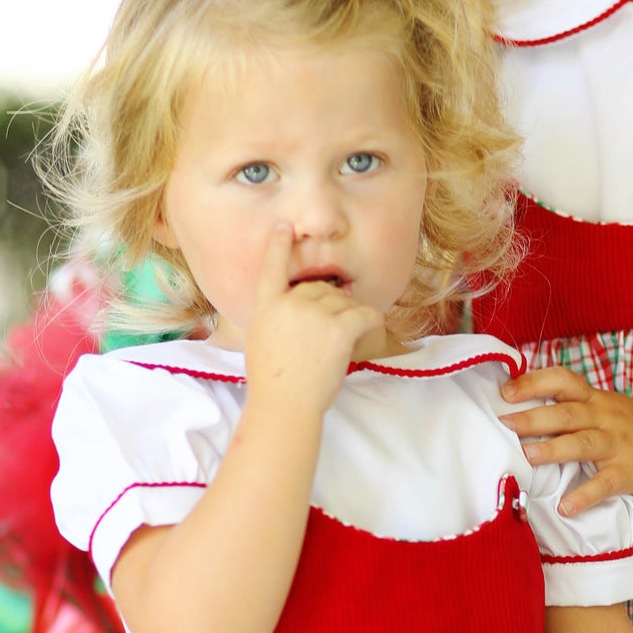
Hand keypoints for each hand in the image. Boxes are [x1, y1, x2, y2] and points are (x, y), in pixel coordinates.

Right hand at [243, 226, 383, 413]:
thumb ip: (277, 317)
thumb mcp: (262, 340)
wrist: (285, 405)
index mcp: (266, 306)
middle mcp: (290, 302)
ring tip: (335, 347)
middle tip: (324, 339)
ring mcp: (315, 312)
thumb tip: (304, 305)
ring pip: (343, 302)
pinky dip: (371, 320)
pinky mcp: (339, 326)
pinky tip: (369, 329)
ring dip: (347, 319)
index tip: (285, 228)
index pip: (272, 268)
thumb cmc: (274, 382)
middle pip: (319, 289)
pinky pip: (364, 314)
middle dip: (328, 308)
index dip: (279, 246)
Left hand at [502, 367, 632, 512]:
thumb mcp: (608, 408)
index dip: (533, 382)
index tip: (505, 391)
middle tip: (504, 424)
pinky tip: (567, 507)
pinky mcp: (631, 472)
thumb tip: (526, 412)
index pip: (562, 380)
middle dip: (533, 417)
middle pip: (566, 413)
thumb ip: (575, 409)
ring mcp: (619, 445)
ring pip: (583, 443)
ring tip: (527, 456)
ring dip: (553, 449)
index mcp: (596, 400)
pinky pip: (605, 484)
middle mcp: (605, 417)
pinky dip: (585, 496)